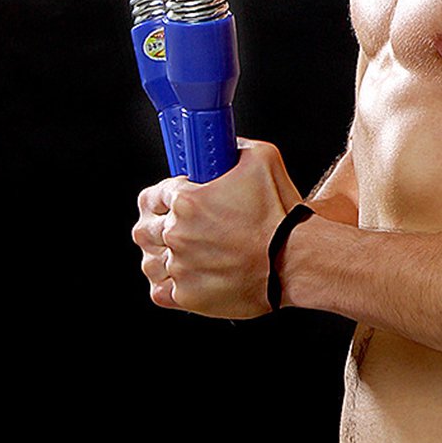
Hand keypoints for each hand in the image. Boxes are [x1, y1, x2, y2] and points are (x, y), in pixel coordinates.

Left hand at [131, 138, 301, 317]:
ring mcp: (180, 268)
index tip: (175, 198)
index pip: (152, 196)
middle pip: (145, 229)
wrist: (296, 260)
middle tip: (176, 224)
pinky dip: (168, 283)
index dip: (163, 195)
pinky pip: (160, 291)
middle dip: (157, 224)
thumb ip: (235, 147)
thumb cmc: (281, 212)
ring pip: (150, 261)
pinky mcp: (189, 296)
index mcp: (187, 201)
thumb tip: (225, 146)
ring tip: (180, 251)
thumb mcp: (263, 157)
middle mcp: (177, 234)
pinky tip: (182, 274)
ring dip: (161, 254)